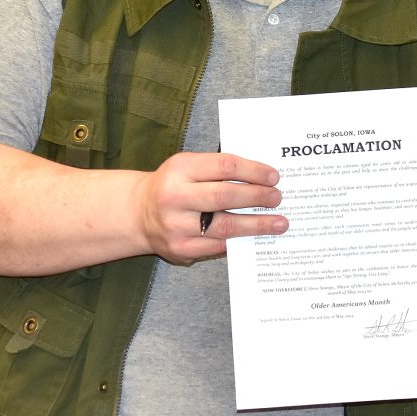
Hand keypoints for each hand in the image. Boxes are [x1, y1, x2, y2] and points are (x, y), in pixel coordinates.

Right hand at [134, 151, 286, 264]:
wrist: (138, 214)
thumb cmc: (173, 185)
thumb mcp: (188, 166)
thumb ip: (218, 169)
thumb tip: (263, 178)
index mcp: (180, 169)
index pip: (224, 166)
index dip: (253, 171)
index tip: (274, 176)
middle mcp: (174, 197)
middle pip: (225, 196)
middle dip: (257, 197)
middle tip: (277, 198)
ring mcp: (176, 226)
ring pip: (225, 226)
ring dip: (256, 225)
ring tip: (279, 223)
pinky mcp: (180, 249)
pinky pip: (218, 246)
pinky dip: (239, 240)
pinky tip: (255, 237)